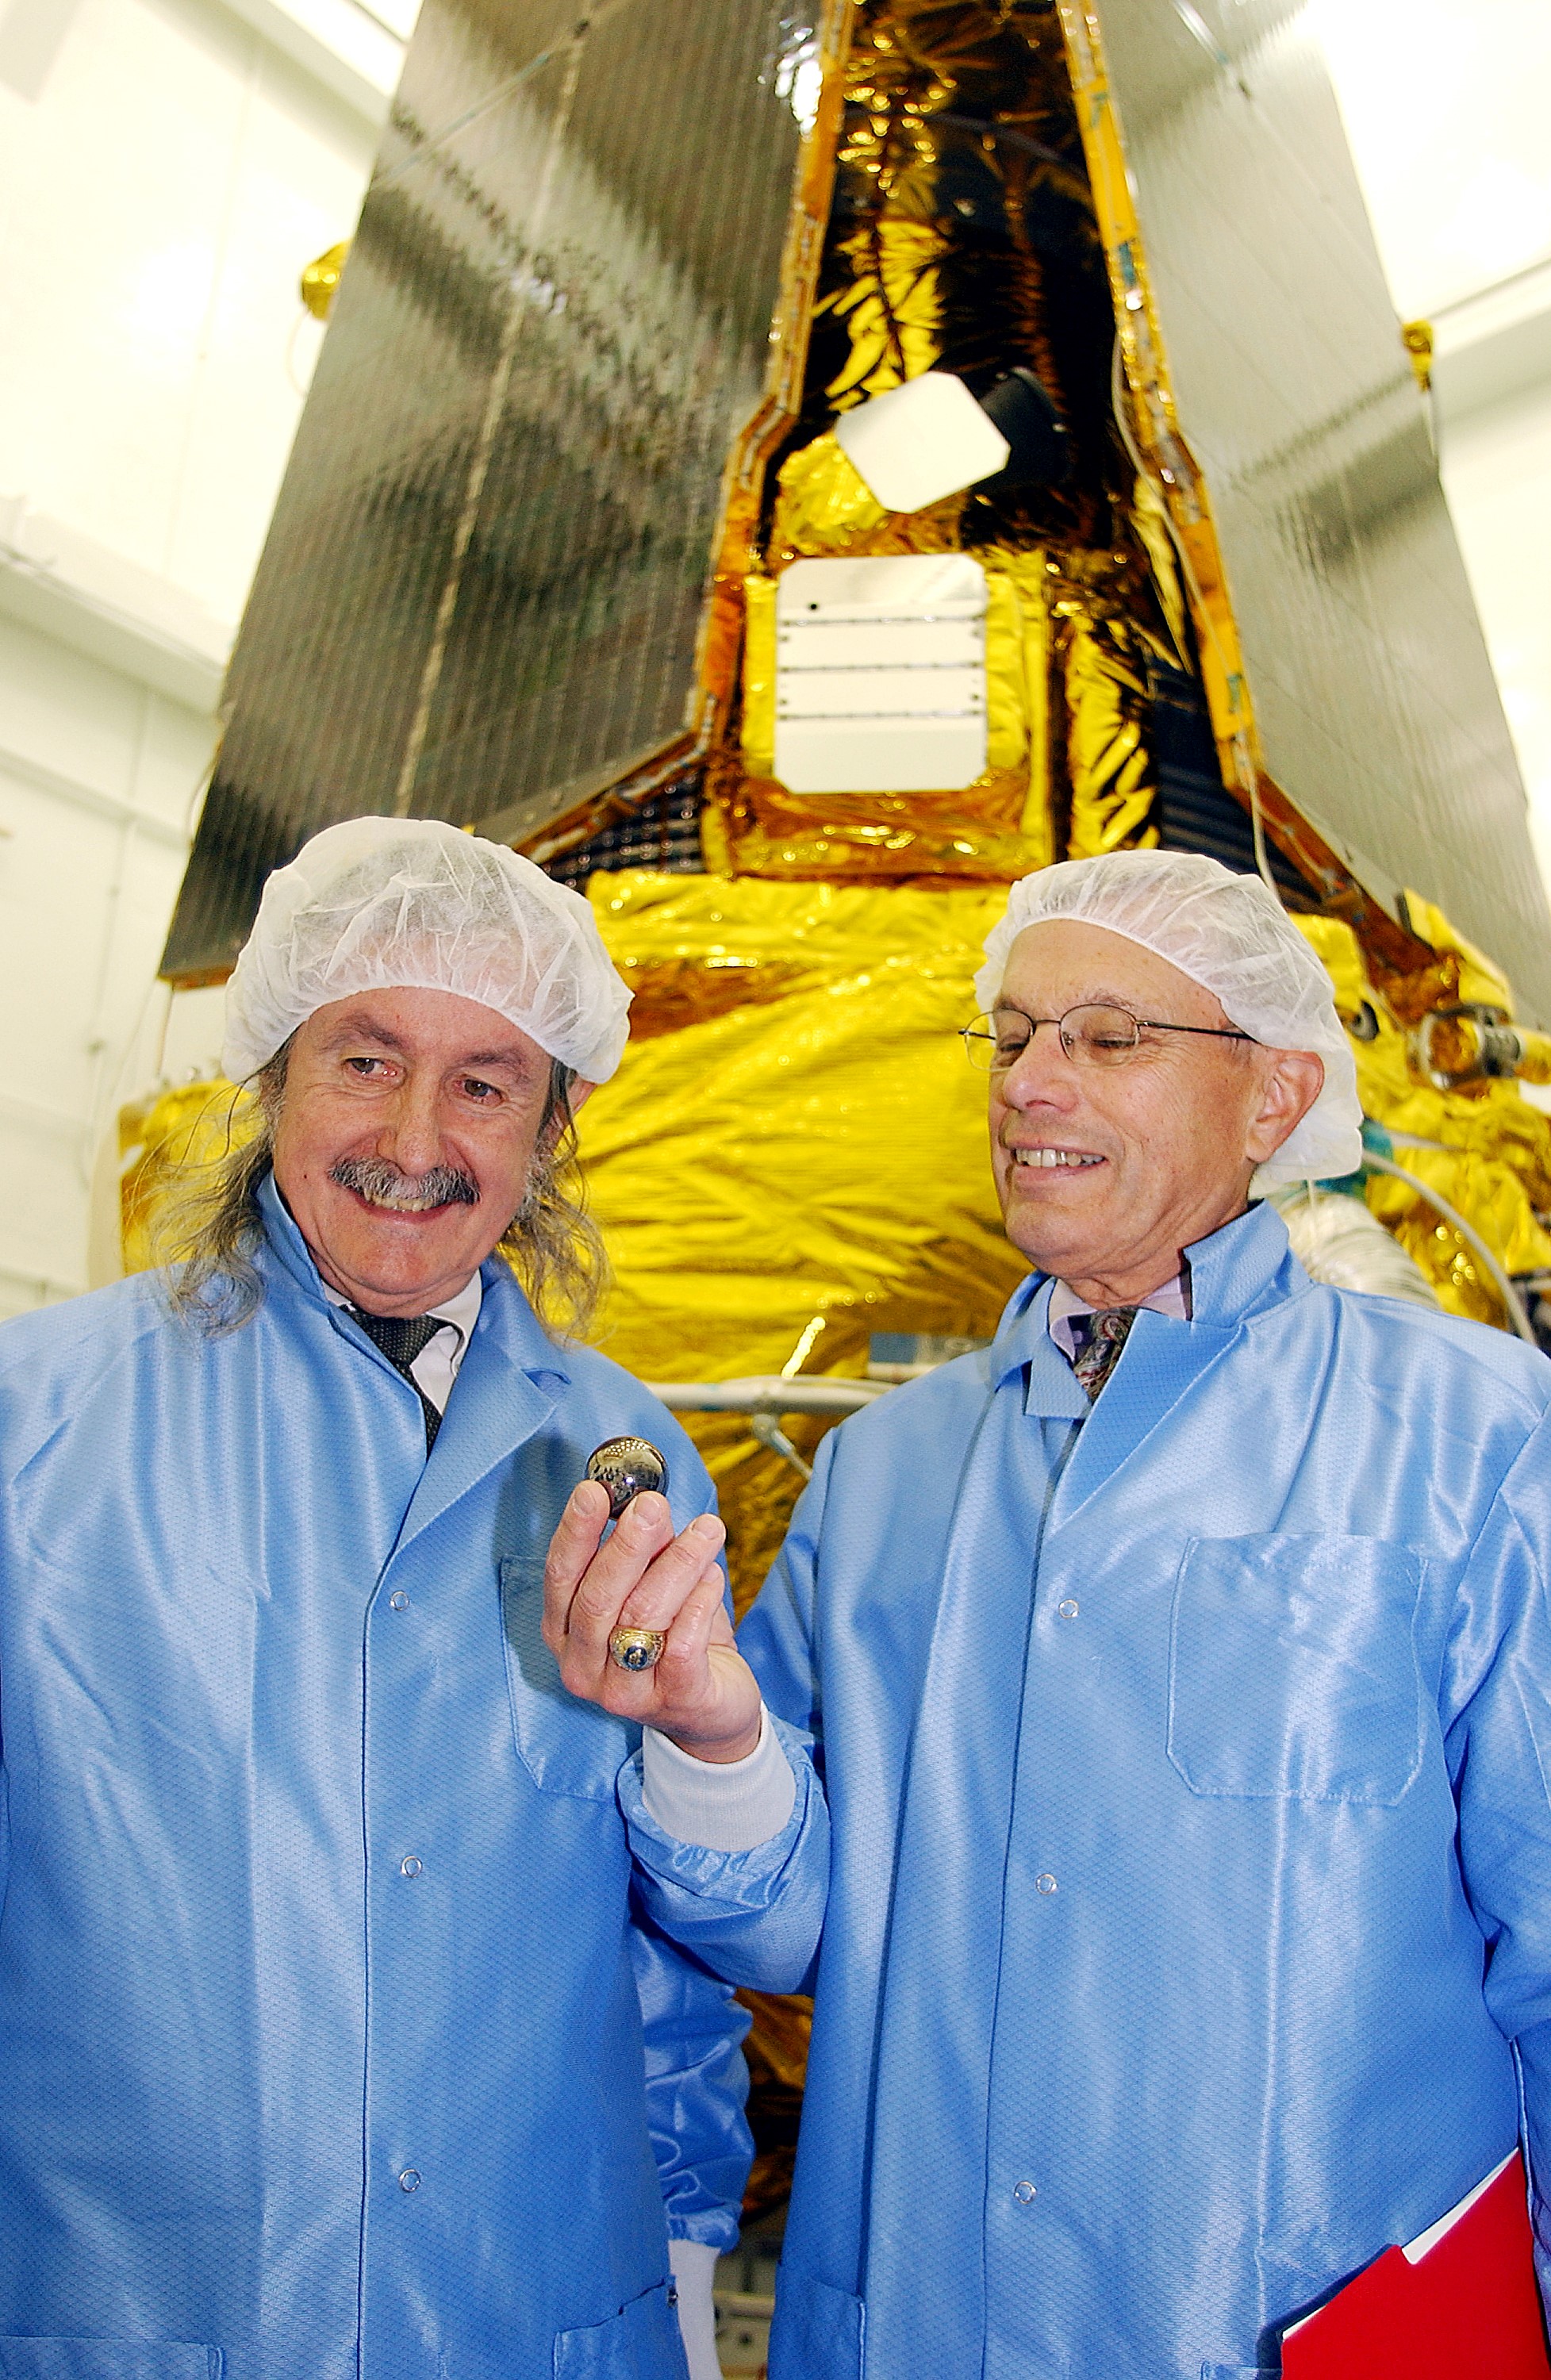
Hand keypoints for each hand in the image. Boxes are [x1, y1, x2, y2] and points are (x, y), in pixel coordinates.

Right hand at [542, 1483, 762, 1761]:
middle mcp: (582, 1666)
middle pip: (598, 1598)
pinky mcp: (673, 1700)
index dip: (575, 1532)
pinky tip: (714, 1576)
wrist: (710, 1707)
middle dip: (627, 1545)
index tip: (594, 1491)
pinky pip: (682, 1644)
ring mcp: (624, 1692)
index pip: (560, 1576)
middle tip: (653, 1506)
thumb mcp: (649, 1587)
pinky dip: (700, 1602)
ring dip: (678, 1563)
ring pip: (643, 1616)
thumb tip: (646, 1501)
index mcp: (563, 1632)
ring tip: (707, 1529)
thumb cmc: (671, 1636)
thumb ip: (644, 1550)